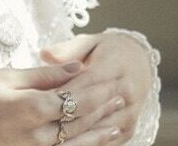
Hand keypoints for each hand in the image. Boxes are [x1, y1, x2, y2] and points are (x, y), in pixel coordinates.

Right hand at [0, 60, 130, 145]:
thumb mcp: (11, 76)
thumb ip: (47, 74)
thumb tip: (77, 67)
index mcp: (34, 107)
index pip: (77, 99)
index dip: (98, 91)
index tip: (114, 82)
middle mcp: (37, 133)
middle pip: (81, 122)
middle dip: (104, 110)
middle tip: (122, 99)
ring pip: (75, 143)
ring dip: (99, 133)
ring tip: (116, 124)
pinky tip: (93, 143)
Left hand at [37, 33, 153, 142]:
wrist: (140, 63)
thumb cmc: (108, 51)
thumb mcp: (90, 42)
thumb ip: (67, 50)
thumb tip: (43, 54)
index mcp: (116, 66)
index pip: (87, 82)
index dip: (63, 92)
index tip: (39, 99)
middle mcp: (127, 92)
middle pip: (92, 110)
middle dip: (65, 117)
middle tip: (38, 124)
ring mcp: (130, 113)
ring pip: (98, 130)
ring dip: (74, 136)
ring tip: (47, 137)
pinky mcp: (129, 129)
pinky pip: (106, 142)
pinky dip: (86, 144)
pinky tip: (63, 145)